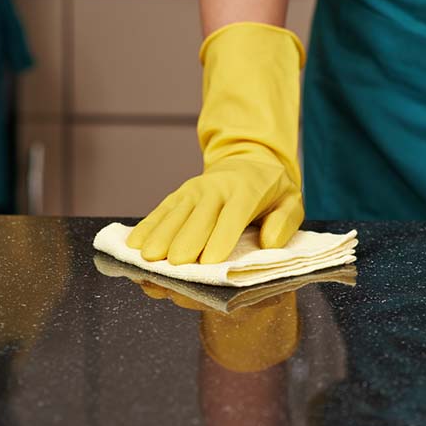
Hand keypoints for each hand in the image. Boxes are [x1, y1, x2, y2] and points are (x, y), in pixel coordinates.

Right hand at [126, 158, 302, 264]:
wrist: (250, 160)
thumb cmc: (272, 190)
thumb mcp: (291, 201)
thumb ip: (285, 222)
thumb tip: (269, 242)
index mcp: (247, 192)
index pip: (232, 217)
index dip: (220, 239)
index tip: (208, 261)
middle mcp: (216, 189)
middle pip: (198, 219)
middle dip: (186, 242)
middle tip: (175, 265)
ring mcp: (194, 190)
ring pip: (175, 215)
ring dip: (161, 237)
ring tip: (148, 258)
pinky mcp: (179, 194)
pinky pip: (161, 211)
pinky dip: (147, 226)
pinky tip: (134, 244)